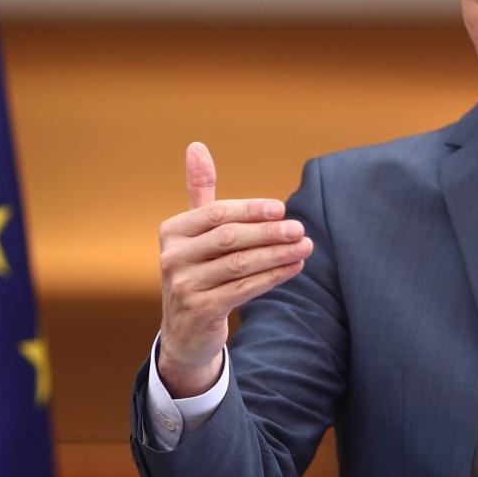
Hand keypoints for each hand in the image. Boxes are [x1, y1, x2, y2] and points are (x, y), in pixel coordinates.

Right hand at [156, 141, 313, 396]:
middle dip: (268, 232)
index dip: (251, 210)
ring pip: (239, 264)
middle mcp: (172, 257)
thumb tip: (197, 145)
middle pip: (230, 238)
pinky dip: (272, 276)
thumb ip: (200, 190)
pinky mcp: (200, 310)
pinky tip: (293, 267)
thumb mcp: (195, 231)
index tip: (282, 209)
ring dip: (277, 254)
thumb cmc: (198, 269)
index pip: (217, 213)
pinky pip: (244, 289)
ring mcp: (184, 286)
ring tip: (305, 246)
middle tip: (300, 229)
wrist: (186, 331)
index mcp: (172, 231)